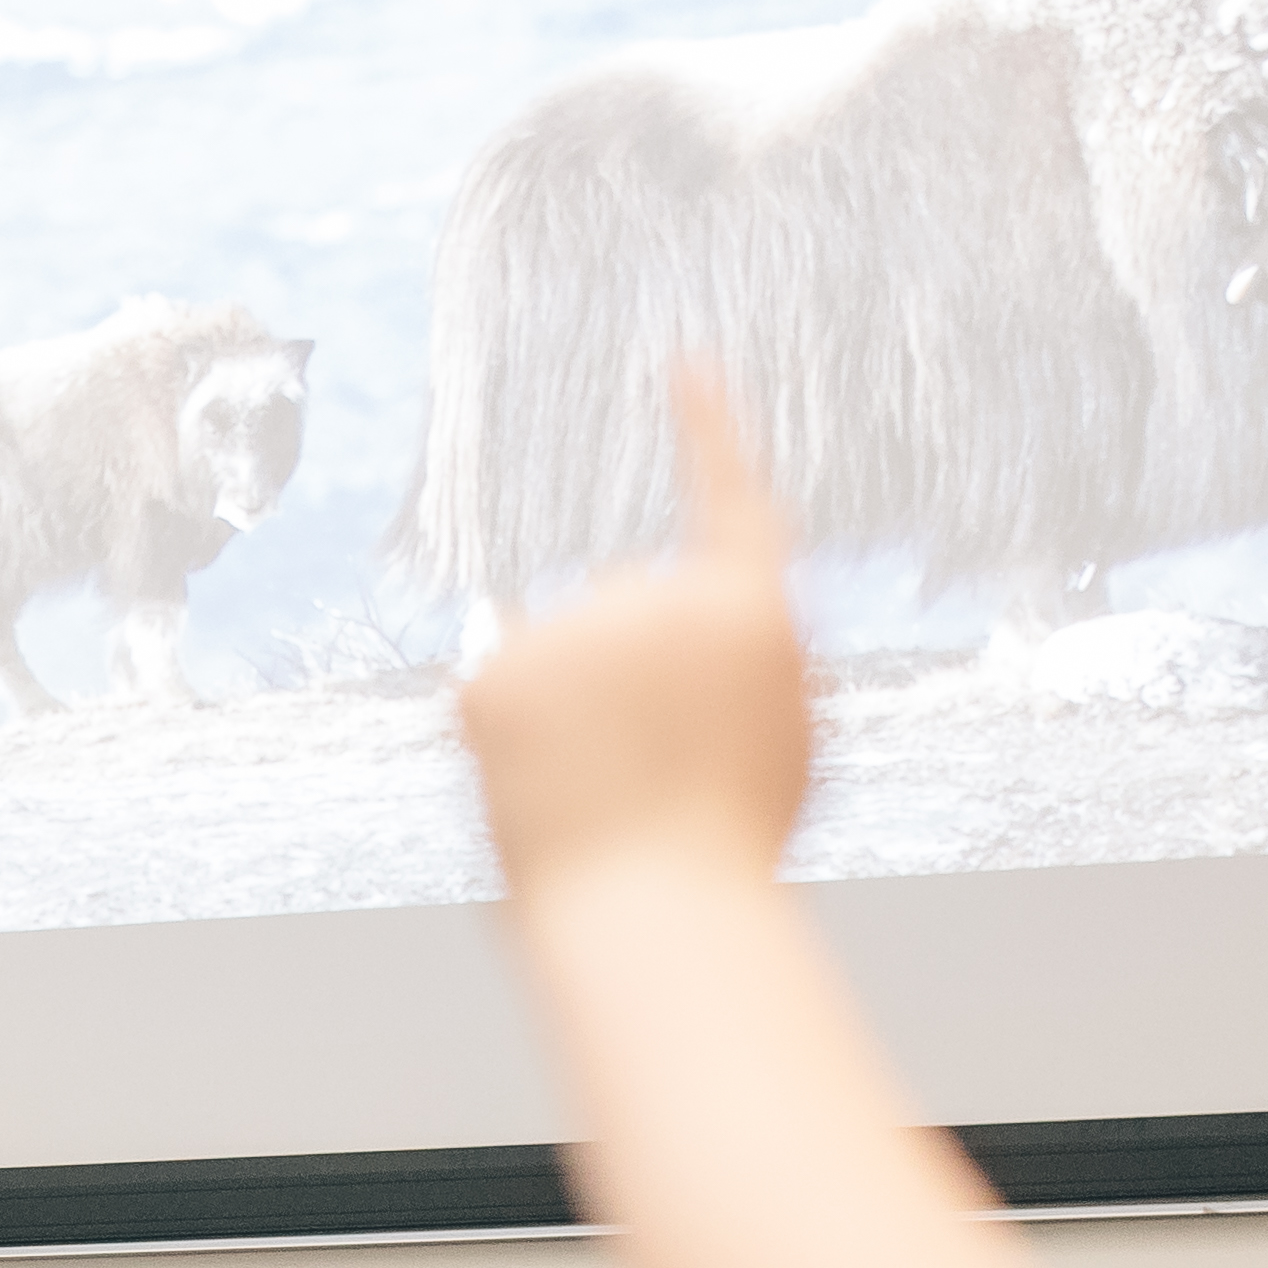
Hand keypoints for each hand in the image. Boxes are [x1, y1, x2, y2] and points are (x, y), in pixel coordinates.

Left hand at [459, 372, 809, 898]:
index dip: (707, 426)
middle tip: (657, 766)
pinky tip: (545, 787)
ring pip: (563, 654)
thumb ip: (731, 658)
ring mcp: (568, 626)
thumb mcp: (774, 733)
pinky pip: (503, 689)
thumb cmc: (730, 844)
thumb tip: (683, 639)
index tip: (683, 360)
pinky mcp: (492, 670)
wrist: (653, 907)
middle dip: (632, 675)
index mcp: (748, 607)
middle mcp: (655, 594)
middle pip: (631, 613)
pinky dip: (516, 736)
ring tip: (606, 788)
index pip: (728, 492)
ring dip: (575, 708)